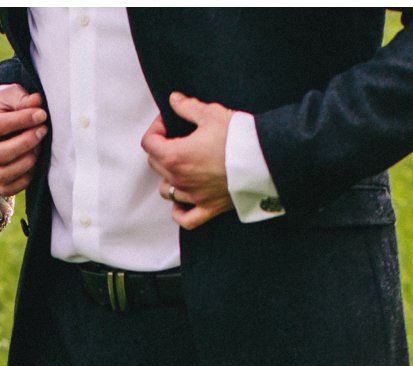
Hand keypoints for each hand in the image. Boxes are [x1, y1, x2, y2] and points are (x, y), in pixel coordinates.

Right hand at [0, 84, 47, 197]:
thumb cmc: (5, 106)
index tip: (41, 114)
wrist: (2, 119)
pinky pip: (8, 189)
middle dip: (25, 143)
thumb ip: (23, 99)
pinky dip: (24, 179)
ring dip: (26, 162)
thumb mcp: (12, 96)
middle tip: (42, 131)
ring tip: (39, 146)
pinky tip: (34, 163)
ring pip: (3, 174)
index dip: (21, 121)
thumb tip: (37, 101)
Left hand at [142, 91, 233, 229]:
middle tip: (176, 138)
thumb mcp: (211, 114)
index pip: (149, 143)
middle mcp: (180, 179)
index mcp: (175, 156)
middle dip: (161, 148)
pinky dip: (180, 211)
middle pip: (155, 164)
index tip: (168, 123)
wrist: (263, 160)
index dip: (156, 129)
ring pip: (167, 191)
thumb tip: (174, 100)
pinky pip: (186, 218)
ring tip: (181, 166)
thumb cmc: (237, 137)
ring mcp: (193, 196)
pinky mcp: (208, 208)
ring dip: (169, 178)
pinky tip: (182, 201)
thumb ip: (188, 107)